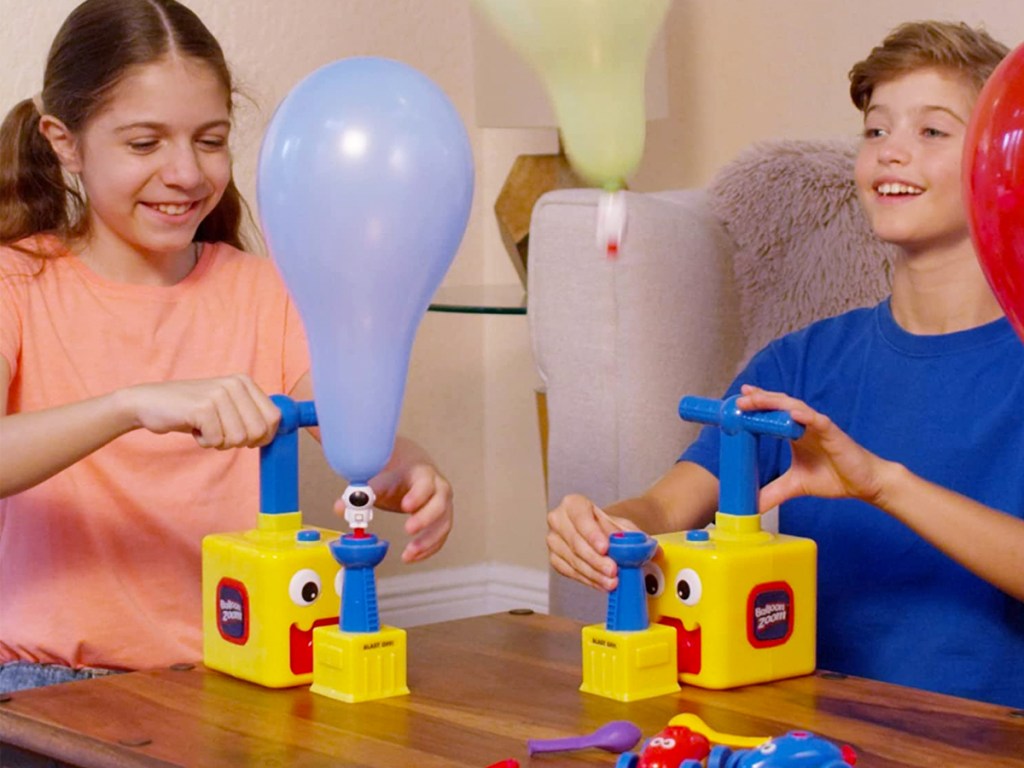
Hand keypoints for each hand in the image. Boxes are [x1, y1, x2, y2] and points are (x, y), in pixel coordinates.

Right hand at [124, 375, 280, 448]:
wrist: (149, 403)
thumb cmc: (191, 410)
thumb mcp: (226, 406)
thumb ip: (250, 415)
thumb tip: (274, 434)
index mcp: (244, 382)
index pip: (274, 418)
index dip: (264, 435)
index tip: (247, 438)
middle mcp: (235, 384)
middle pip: (259, 431)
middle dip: (240, 441)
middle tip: (220, 432)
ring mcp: (218, 394)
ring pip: (238, 438)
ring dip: (220, 441)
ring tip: (205, 427)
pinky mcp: (202, 408)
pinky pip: (216, 440)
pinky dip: (204, 442)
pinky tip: (194, 428)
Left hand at [338, 447, 452, 562]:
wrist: (408, 469)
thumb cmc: (395, 473)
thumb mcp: (378, 479)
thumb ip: (361, 493)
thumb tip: (341, 507)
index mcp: (422, 473)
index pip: (426, 482)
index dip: (418, 495)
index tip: (405, 507)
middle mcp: (437, 487)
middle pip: (440, 503)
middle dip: (425, 518)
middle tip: (408, 530)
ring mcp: (442, 504)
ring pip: (444, 523)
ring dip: (428, 541)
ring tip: (409, 553)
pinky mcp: (441, 519)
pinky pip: (440, 536)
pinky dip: (429, 548)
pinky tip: (413, 556)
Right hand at [546, 494, 641, 591]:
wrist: (600, 535)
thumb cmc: (609, 527)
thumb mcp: (621, 525)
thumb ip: (628, 534)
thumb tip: (637, 544)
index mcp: (573, 504)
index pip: (580, 517)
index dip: (592, 534)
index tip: (605, 548)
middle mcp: (558, 520)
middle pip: (576, 542)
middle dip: (596, 559)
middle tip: (613, 570)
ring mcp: (554, 540)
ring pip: (573, 559)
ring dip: (594, 573)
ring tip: (612, 581)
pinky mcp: (554, 558)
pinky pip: (570, 572)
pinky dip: (588, 580)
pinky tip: (602, 584)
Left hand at [736, 384, 886, 509]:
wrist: (864, 484)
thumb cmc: (833, 477)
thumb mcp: (795, 485)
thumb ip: (774, 493)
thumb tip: (752, 507)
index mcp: (795, 433)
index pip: (773, 413)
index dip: (757, 405)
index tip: (738, 401)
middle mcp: (805, 425)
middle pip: (780, 405)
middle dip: (760, 399)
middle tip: (741, 398)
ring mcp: (819, 427)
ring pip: (795, 407)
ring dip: (775, 402)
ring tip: (757, 398)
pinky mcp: (834, 434)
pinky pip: (819, 421)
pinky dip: (806, 416)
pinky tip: (793, 412)